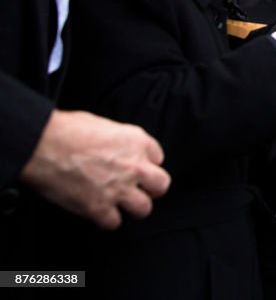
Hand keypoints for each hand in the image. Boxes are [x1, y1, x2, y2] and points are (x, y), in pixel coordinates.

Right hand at [19, 110, 170, 229]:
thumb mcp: (104, 124)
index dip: (146, 164)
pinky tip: (99, 212)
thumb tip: (118, 148)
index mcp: (137, 141)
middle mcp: (134, 166)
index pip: (158, 158)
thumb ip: (120, 139)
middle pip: (161, 185)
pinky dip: (107, 220)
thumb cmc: (66, 130)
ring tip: (122, 205)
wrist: (41, 145)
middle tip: (140, 190)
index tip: (137, 168)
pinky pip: (114, 223)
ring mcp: (118, 188)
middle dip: (152, 189)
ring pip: (144, 208)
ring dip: (133, 208)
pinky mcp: (98, 207)